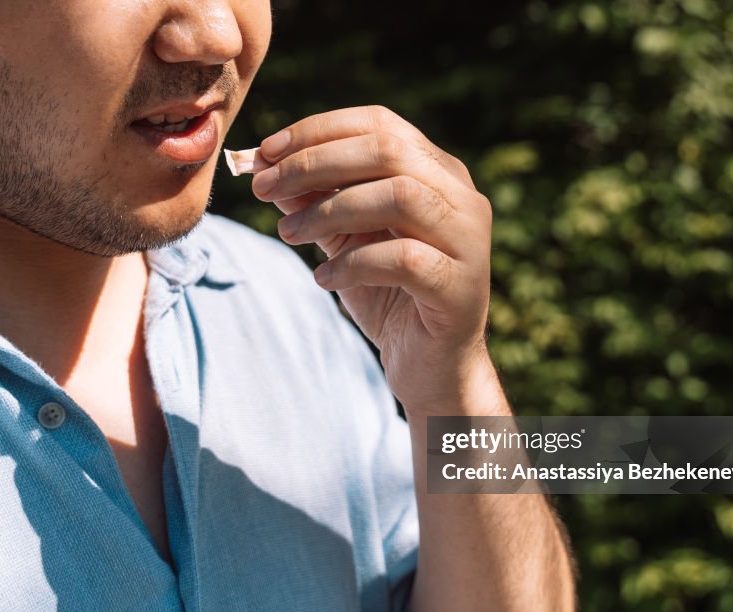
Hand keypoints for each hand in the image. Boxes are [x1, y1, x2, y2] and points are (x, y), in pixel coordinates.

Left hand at [251, 106, 500, 414]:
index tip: (265, 153)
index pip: (379, 124)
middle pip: (387, 150)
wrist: (429, 367)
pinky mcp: (461, 287)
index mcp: (437, 173)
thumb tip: (264, 167)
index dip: (318, 131)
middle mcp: (461, 197)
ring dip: (331, 210)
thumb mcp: (343, 240)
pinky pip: (404, 259)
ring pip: (399, 196)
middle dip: (314, 164)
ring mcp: (468, 241)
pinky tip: (324, 279)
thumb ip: (314, 201)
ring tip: (290, 234)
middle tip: (264, 189)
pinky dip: (353, 264)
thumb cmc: (388, 296)